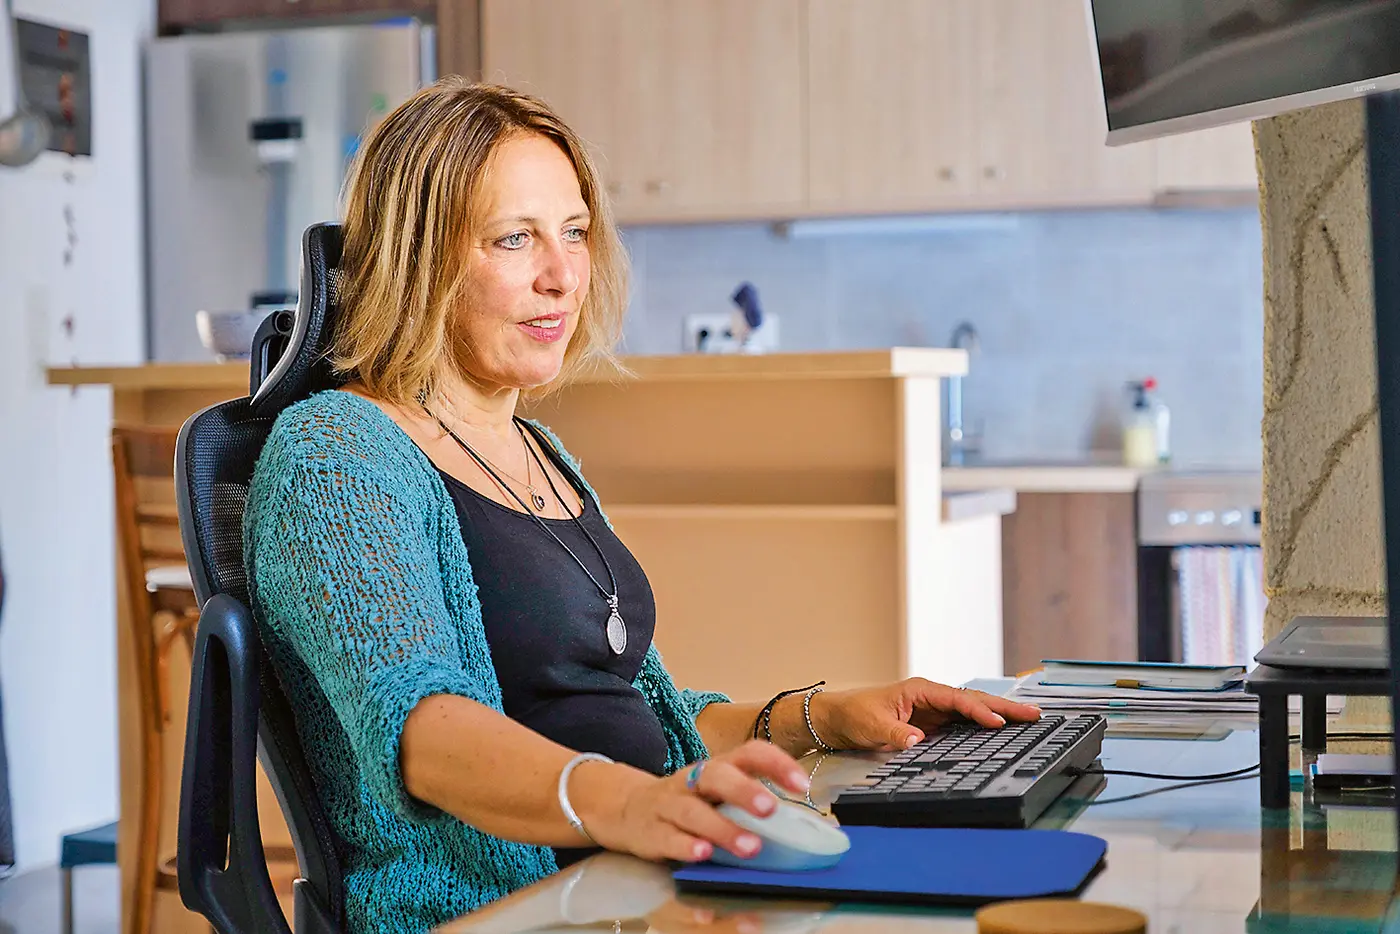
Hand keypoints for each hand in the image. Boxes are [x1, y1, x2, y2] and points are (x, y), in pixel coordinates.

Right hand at [583, 741, 809, 863]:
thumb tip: (816, 830)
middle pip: (717, 776)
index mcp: (718, 768)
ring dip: (723, 829)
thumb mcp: (719, 795)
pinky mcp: (652, 832)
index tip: (802, 785)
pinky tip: (703, 855)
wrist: (627, 809)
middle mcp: (694, 782)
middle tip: (771, 809)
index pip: (749, 754)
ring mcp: (670, 805)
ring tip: (750, 847)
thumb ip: (756, 805)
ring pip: (694, 812)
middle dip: (745, 791)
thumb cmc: (689, 804)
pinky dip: (686, 847)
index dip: (776, 764)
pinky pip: (669, 839)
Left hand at [811, 679, 1040, 751]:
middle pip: (973, 700)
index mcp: (920, 690)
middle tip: (1034, 714)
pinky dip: (984, 726)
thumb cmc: (853, 715)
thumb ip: (895, 732)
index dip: (979, 711)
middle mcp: (932, 697)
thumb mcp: (872, 725)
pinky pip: (963, 724)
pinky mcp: (933, 725)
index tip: (999, 722)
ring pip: (973, 711)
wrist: (837, 719)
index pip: (957, 699)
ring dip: (999, 715)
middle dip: (1003, 707)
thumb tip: (916, 741)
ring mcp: (934, 711)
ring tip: (1029, 720)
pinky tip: (1002, 733)